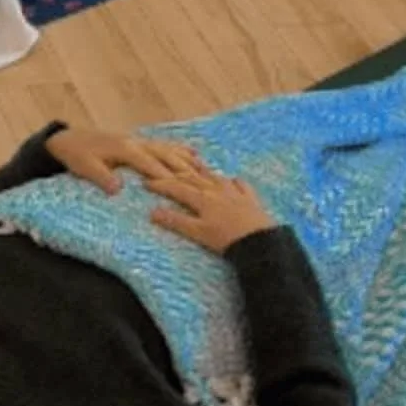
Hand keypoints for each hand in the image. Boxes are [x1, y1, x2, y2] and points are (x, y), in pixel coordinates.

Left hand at [48, 129, 223, 196]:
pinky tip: (194, 155)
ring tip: (207, 171)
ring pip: (170, 149)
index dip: (168, 178)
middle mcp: (136, 143)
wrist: (68, 139)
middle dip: (186, 169)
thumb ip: (101, 178)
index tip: (185, 190)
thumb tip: (117, 189)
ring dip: (188, 160)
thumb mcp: (85, 168)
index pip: (151, 165)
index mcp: (125, 150)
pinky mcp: (138, 142)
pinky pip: (164, 145)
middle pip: (167, 156)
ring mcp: (139, 141)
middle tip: (206, 183)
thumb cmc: (77, 156)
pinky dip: (181, 150)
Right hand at [145, 165, 278, 253]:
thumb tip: (152, 212)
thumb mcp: (198, 233)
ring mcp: (234, 192)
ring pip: (215, 177)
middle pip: (194, 179)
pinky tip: (232, 179)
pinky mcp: (250, 198)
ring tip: (194, 165)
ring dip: (202, 171)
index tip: (146, 182)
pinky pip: (240, 184)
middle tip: (165, 170)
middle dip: (177, 175)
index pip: (177, 188)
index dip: (161, 184)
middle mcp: (216, 190)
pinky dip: (233, 180)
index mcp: (202, 198)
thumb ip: (176, 222)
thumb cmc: (226, 239)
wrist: (259, 241)